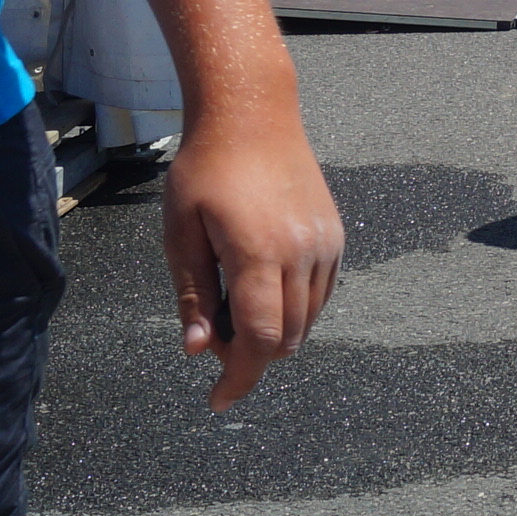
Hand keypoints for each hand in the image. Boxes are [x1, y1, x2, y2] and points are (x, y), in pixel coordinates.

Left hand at [161, 104, 343, 411]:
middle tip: (210, 336)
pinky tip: (263, 287)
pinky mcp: (336, 235)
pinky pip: (321, 293)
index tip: (217, 401)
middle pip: (287, 337)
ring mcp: (325, 243)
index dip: (238, 377)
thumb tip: (196, 350)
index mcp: (259, 253)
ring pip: (308, 320)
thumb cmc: (205, 169)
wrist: (254, 115)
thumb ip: (193, 293)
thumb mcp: (181, 231)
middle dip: (249, 356)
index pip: (258, 338)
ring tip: (233, 308)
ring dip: (275, 333)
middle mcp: (303, 252)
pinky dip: (295, 308)